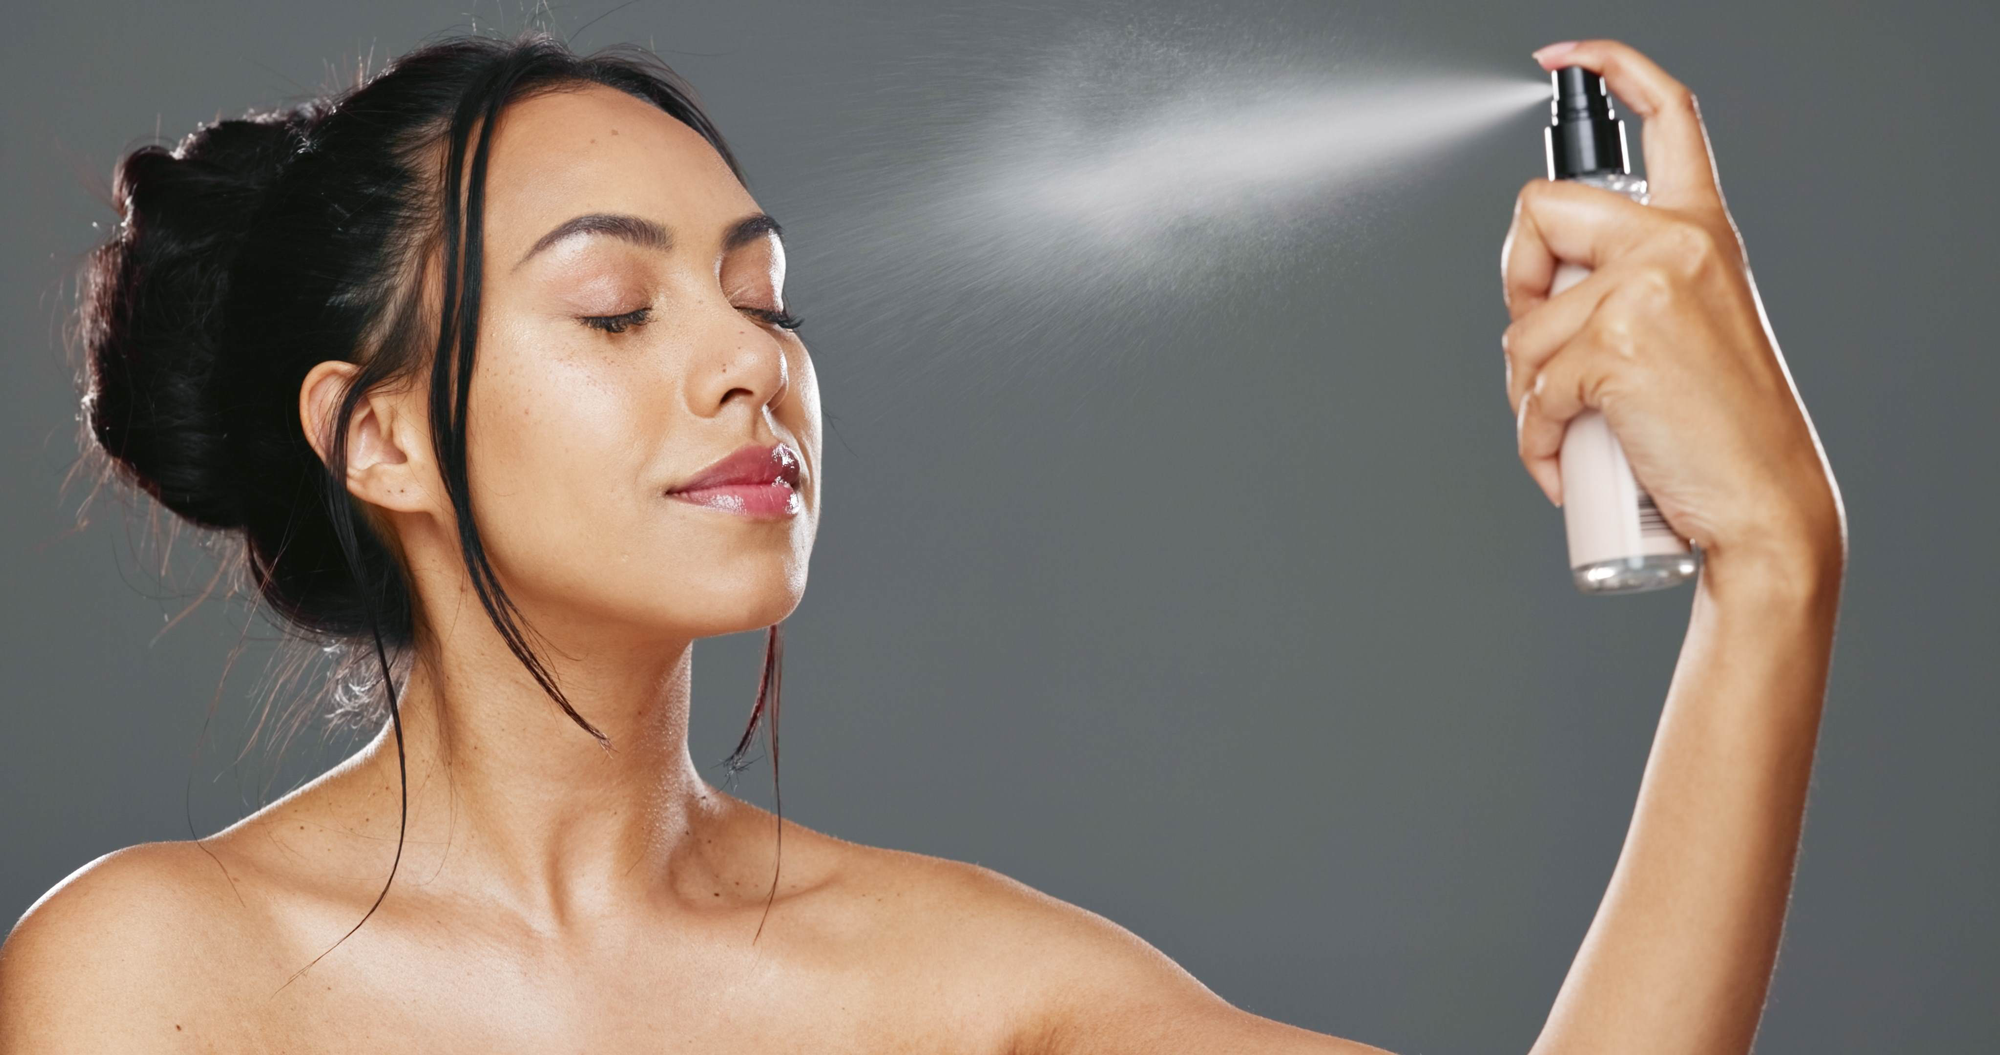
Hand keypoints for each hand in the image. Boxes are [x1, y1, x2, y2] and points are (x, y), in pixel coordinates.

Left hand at [1499, 40, 1844, 584]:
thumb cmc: (1721, 426)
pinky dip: (1535, 440)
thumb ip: (1630, 280)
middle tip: (1538, 342)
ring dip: (1526, 393)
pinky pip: (1530, 391)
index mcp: (1700, 229)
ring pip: (1520, 325)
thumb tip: (1540, 288)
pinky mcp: (1614, 347)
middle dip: (1514, 281)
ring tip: (1571, 429)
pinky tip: (1567, 463)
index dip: (1612, 68)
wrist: (1761, 502)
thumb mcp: (1692, 322)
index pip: (1668, 115)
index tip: (1564, 57)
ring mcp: (1645, 289)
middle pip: (1539, 210)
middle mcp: (1676, 242)